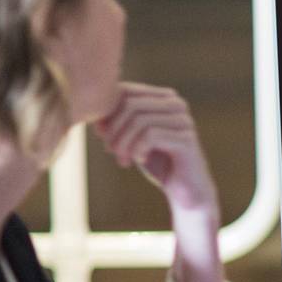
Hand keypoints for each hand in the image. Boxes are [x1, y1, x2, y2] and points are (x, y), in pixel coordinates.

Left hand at [95, 83, 217, 214]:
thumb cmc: (157, 162)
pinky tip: (140, 160)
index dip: (108, 113)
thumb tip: (94, 114)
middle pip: (131, 104)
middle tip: (110, 150)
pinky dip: (137, 150)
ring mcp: (184, 120)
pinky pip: (151, 136)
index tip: (103, 136)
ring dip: (123, 143)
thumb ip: (115, 124)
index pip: (126, 91)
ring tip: (122, 159)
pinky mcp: (186, 139)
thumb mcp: (131, 140)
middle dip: (114, 130)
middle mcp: (177, 104)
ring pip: (139, 120)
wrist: (185, 190)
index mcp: (164, 98)